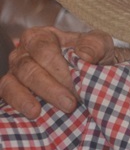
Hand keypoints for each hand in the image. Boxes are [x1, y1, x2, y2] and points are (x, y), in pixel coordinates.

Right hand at [0, 27, 116, 117]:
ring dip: (31, 98)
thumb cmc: (93, 55)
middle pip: (29, 68)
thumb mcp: (100, 44)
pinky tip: (33, 113)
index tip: (75, 82)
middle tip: (70, 103)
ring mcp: (14, 71)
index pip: (44, 48)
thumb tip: (83, 55)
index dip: (58, 66)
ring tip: (45, 111)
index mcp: (42, 36)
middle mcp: (23, 52)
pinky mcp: (10, 88)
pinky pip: (6, 94)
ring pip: (13, 82)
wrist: (93, 72)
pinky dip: (18, 103)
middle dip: (50, 87)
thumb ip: (94, 45)